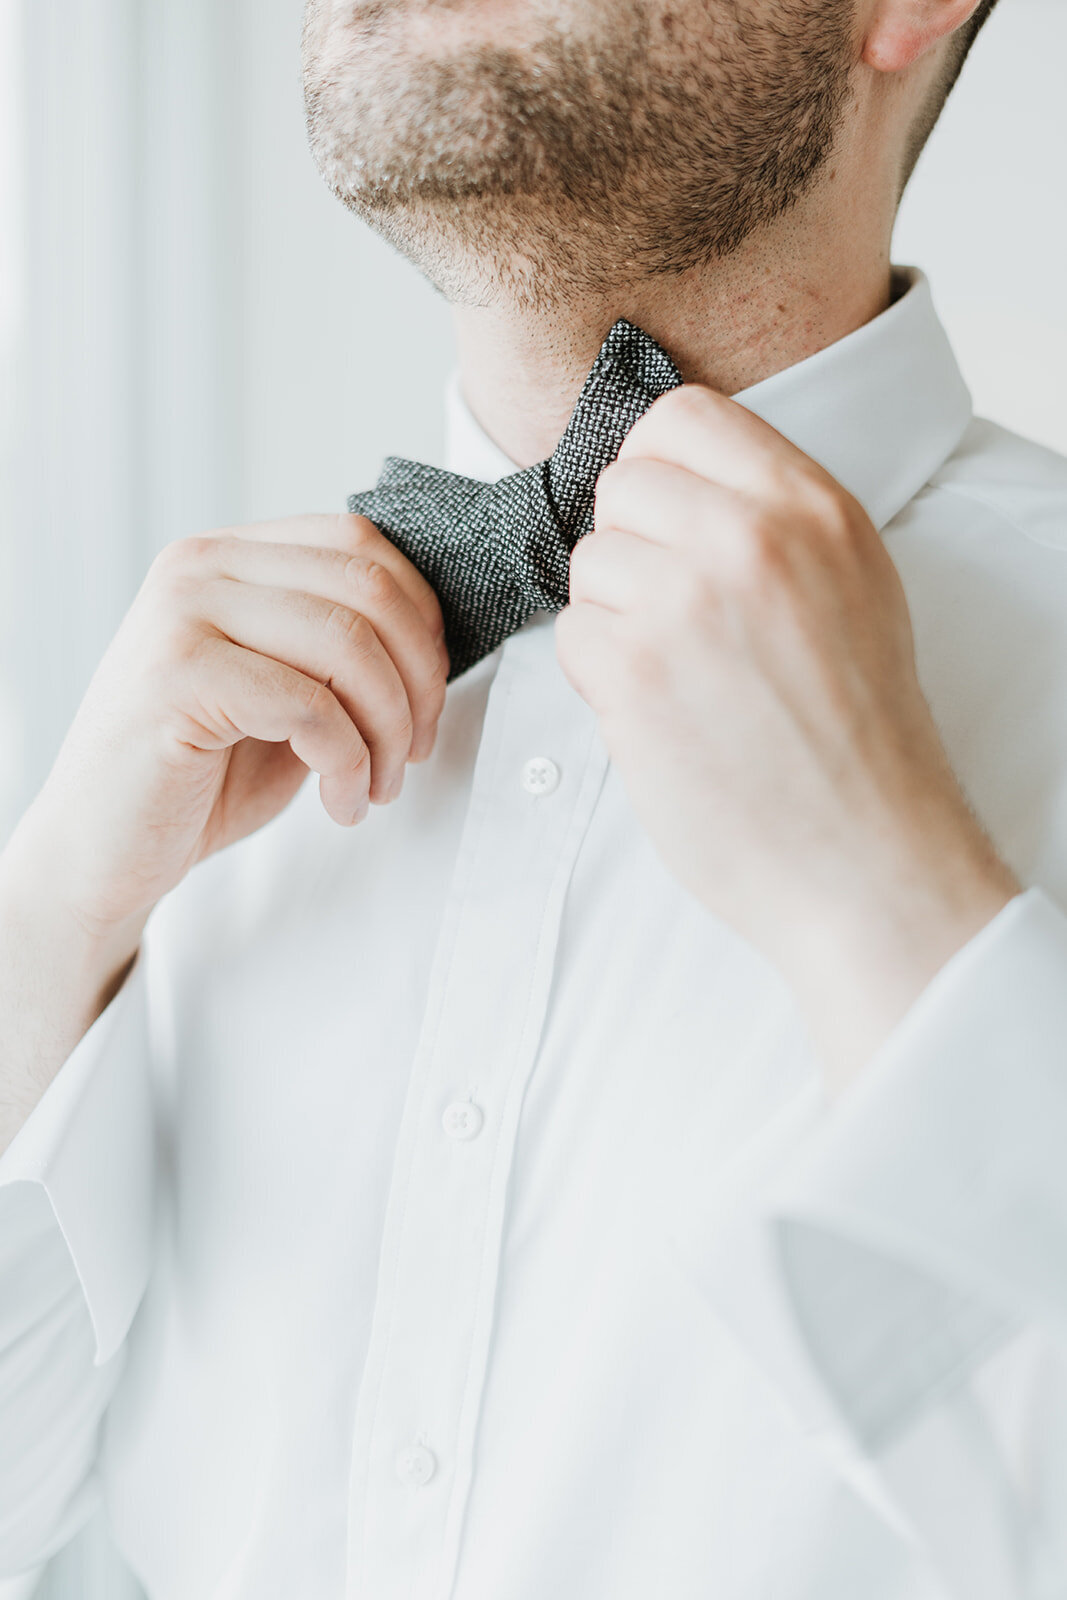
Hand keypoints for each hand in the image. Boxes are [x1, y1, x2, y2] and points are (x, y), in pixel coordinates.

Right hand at [11, 513, 448, 949]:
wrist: (101, 849)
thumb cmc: (199, 776)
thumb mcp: (286, 692)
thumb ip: (340, 651)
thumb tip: (434, 643)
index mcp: (230, 556)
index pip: (361, 543)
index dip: (422, 621)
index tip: (427, 697)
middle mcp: (201, 567)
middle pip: (369, 588)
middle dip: (418, 681)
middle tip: (413, 751)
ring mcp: (182, 614)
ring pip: (350, 645)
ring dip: (388, 730)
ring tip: (378, 786)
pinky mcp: (178, 676)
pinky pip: (312, 707)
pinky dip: (348, 765)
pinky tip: (340, 804)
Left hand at [556, 386, 1019, 1082]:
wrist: (867, 856)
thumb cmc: (857, 733)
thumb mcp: (855, 586)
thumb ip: (774, 518)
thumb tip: (674, 480)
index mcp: (812, 507)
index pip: (680, 416)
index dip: (656, 470)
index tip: (667, 524)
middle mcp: (750, 539)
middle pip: (621, 486)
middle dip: (631, 548)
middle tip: (673, 616)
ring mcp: (686, 601)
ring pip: (588, 562)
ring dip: (613, 618)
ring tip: (677, 674)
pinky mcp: (634, 672)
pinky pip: (572, 634)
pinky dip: (601, 677)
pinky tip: (660, 713)